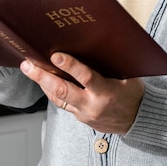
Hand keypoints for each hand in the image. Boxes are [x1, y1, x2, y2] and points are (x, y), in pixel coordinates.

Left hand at [20, 52, 144, 134]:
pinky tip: (44, 81)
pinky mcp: (80, 117)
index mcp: (106, 92)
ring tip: (30, 69)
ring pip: (58, 99)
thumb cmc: (133, 93)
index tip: (56, 56)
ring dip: (42, 83)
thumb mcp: (127, 77)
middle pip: (62, 91)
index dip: (70, 66)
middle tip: (28, 65)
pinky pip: (62, 104)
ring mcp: (84, 113)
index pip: (86, 77)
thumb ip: (110, 65)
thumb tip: (92, 45)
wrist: (138, 120)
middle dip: (42, 77)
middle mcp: (92, 105)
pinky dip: (52, 91)